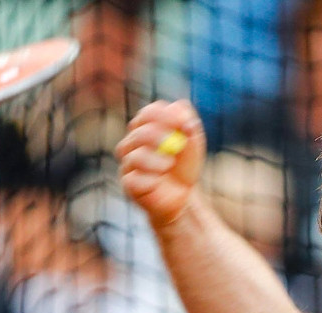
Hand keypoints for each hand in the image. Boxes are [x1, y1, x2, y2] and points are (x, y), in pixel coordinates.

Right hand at [116, 99, 205, 227]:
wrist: (182, 197)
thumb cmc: (184, 168)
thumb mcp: (193, 145)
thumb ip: (189, 125)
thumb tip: (182, 106)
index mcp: (147, 129)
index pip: (147, 114)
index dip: (162, 115)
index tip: (181, 121)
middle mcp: (133, 144)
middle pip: (138, 133)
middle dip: (156, 135)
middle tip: (173, 141)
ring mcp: (128, 164)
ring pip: (134, 157)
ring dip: (154, 160)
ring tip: (169, 165)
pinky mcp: (128, 185)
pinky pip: (133, 180)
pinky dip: (149, 180)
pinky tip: (159, 182)